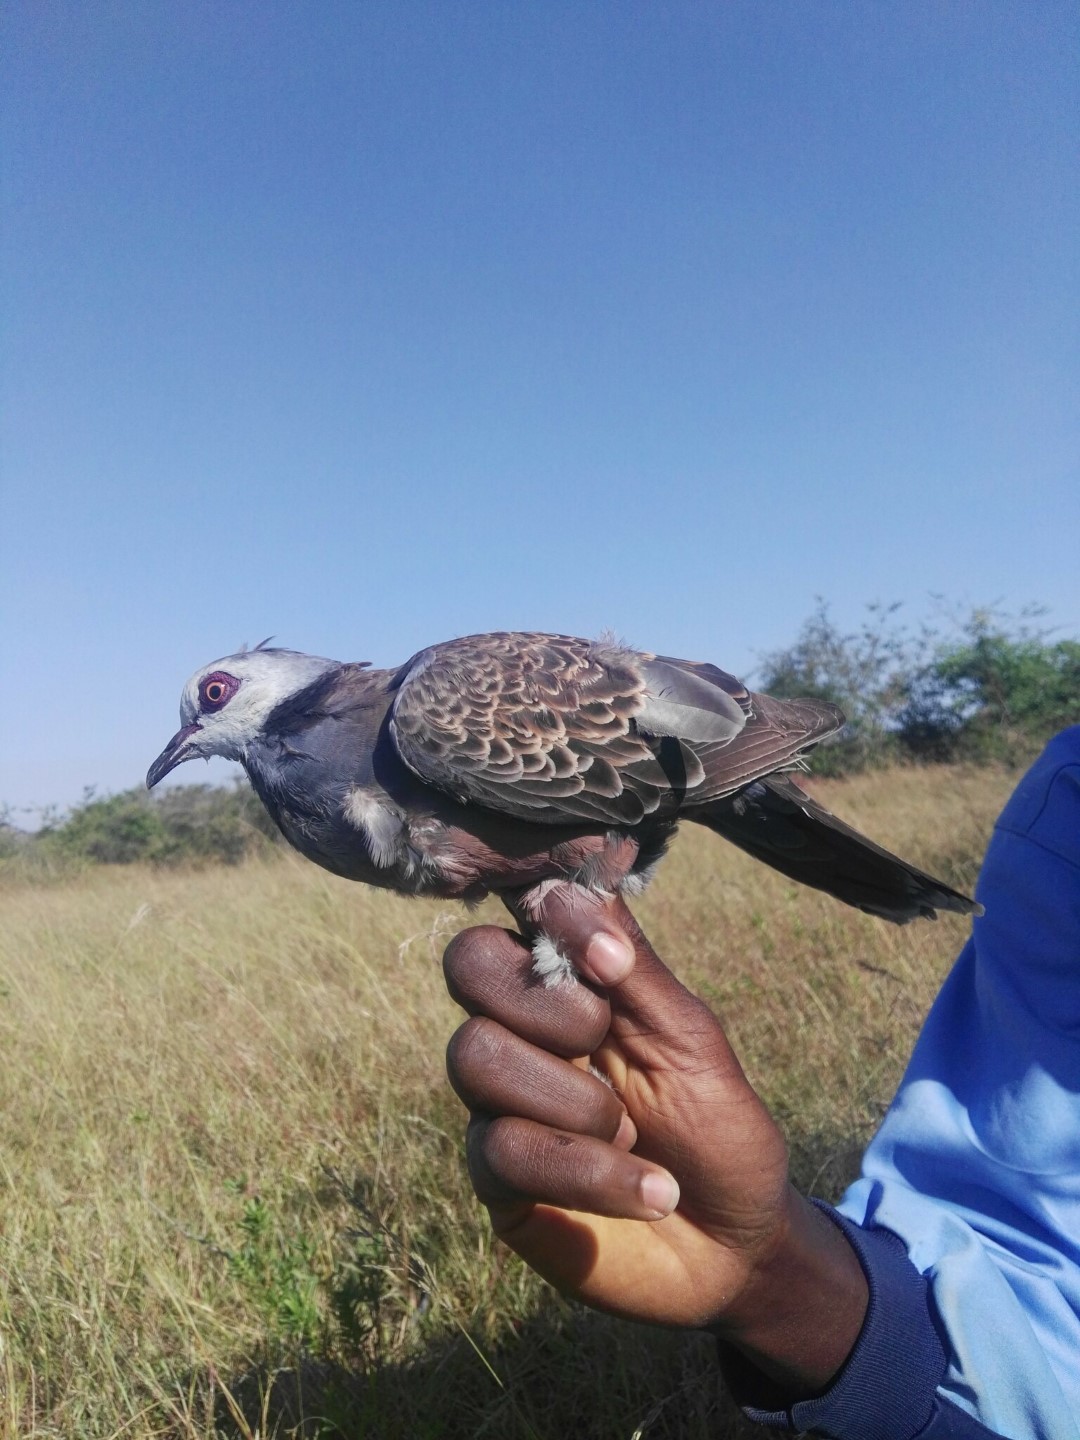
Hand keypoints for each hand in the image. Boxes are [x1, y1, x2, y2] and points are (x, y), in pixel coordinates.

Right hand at [443, 885, 867, 1396]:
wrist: (738, 1246)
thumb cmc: (720, 1130)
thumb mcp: (692, 1040)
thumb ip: (635, 969)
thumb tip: (572, 895)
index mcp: (570, 989)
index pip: (517, 917)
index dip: (545, 917)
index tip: (604, 958)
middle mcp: (524, 1036)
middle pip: (469, 965)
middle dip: (546, 1002)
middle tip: (608, 1040)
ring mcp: (503, 1105)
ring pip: (477, 1055)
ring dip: (573, 1099)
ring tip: (634, 1134)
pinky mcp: (499, 1181)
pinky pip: (504, 1150)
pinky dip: (589, 1171)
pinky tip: (648, 1192)